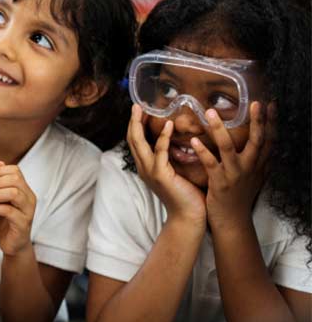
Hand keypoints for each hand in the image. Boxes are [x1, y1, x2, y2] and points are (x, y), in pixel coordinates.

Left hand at [0, 162, 34, 255]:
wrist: (12, 243)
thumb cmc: (6, 219)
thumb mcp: (1, 198)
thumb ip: (0, 182)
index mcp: (25, 189)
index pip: (15, 170)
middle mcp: (29, 198)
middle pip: (14, 179)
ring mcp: (28, 211)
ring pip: (13, 193)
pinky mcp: (22, 224)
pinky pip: (9, 211)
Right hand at [127, 105, 205, 223]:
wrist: (190, 217)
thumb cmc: (187, 195)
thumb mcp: (177, 172)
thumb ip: (174, 158)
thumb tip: (183, 140)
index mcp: (147, 167)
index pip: (136, 142)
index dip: (135, 125)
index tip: (139, 110)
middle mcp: (144, 168)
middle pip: (132, 139)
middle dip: (133, 121)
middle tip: (136, 104)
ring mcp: (150, 171)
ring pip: (139, 143)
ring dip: (139, 124)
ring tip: (143, 109)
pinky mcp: (161, 175)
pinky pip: (160, 152)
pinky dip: (163, 137)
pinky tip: (168, 125)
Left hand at [193, 102, 273, 230]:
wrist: (232, 221)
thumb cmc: (240, 197)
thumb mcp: (255, 177)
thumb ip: (259, 161)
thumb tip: (267, 145)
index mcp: (258, 165)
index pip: (269, 140)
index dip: (271, 122)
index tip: (272, 104)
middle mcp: (250, 168)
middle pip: (257, 141)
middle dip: (258, 121)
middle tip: (256, 103)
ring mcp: (235, 175)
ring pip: (228, 147)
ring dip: (219, 128)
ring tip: (210, 112)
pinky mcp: (220, 183)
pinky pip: (211, 164)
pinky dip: (203, 151)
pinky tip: (194, 141)